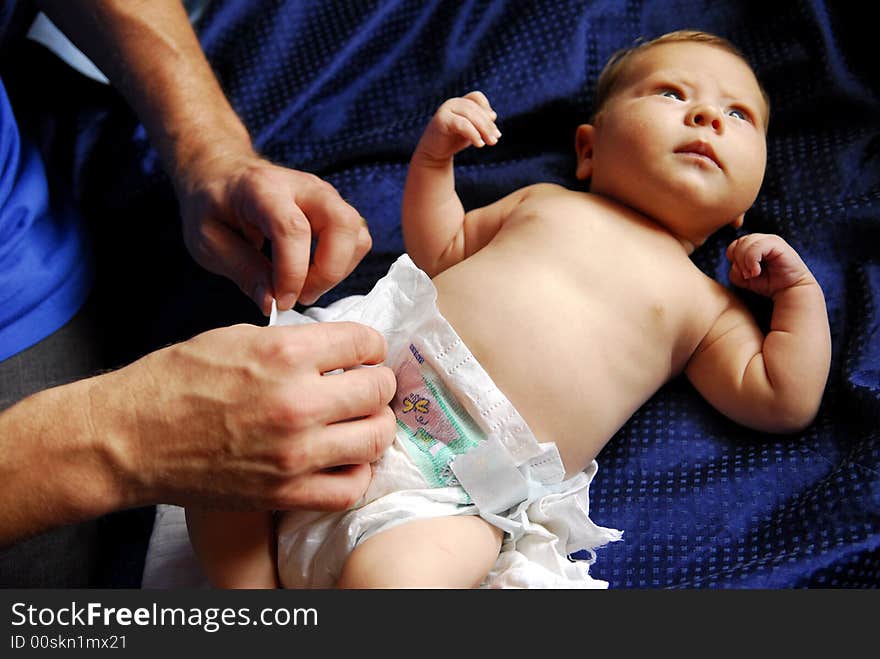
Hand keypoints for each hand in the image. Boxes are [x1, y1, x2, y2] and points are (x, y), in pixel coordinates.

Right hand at [94, 322, 396, 511]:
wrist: (131, 439)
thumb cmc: (176, 381)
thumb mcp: (237, 337)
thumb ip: (295, 341)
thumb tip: (338, 349)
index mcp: (285, 354)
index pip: (365, 343)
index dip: (369, 346)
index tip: (363, 354)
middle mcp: (297, 402)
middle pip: (378, 390)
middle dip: (376, 383)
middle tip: (363, 386)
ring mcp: (295, 453)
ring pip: (376, 438)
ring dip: (373, 426)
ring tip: (357, 421)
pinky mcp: (286, 493)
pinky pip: (351, 487)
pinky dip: (356, 471)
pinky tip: (343, 458)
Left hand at [178, 155, 370, 313]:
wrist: (221, 173)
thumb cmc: (212, 204)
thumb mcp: (208, 241)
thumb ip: (242, 270)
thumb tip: (272, 303)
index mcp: (263, 188)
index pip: (293, 229)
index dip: (293, 272)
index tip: (282, 300)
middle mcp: (303, 186)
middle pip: (342, 224)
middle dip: (329, 271)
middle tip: (300, 295)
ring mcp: (325, 195)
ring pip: (357, 234)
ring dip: (338, 270)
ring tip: (306, 287)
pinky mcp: (335, 209)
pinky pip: (356, 239)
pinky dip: (343, 265)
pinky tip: (314, 275)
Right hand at [416, 91, 500, 161]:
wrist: (433, 154)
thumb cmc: (453, 140)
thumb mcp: (471, 130)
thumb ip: (481, 122)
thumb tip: (493, 115)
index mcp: (459, 102)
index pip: (476, 97)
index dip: (486, 108)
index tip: (492, 125)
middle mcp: (452, 103)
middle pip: (475, 108)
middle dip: (488, 124)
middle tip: (496, 138)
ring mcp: (445, 110)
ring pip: (470, 115)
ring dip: (484, 129)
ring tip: (491, 142)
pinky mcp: (441, 120)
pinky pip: (462, 124)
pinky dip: (473, 133)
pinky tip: (480, 144)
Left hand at [726, 233, 814, 297]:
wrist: (790, 289)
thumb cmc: (768, 283)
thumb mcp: (745, 279)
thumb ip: (735, 272)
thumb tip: (734, 266)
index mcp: (752, 244)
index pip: (733, 246)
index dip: (733, 260)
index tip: (742, 274)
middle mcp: (760, 239)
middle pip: (737, 244)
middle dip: (738, 262)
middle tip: (747, 275)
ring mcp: (769, 239)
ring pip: (744, 244)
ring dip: (744, 262)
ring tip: (753, 274)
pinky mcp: (777, 244)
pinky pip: (755, 248)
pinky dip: (752, 261)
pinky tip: (757, 271)